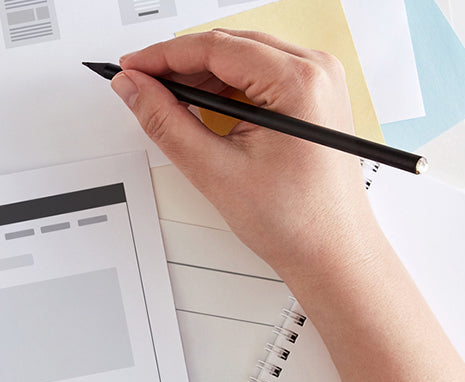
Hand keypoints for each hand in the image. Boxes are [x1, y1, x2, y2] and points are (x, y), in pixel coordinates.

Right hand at [113, 30, 383, 286]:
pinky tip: (205, 107)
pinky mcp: (316, 97)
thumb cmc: (297, 221)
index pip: (215, 47)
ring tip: (169, 101)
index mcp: (299, 82)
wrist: (332, 253)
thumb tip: (135, 89)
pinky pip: (263, 74)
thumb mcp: (215, 169)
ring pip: (245, 56)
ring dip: (204, 74)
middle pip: (231, 45)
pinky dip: (229, 86)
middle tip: (141, 84)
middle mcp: (317, 71)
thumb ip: (166, 121)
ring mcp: (320, 82)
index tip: (132, 67)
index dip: (163, 55)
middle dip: (181, 63)